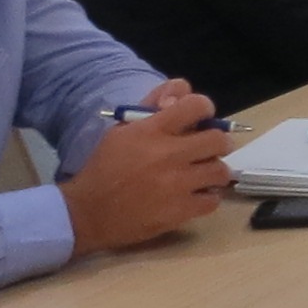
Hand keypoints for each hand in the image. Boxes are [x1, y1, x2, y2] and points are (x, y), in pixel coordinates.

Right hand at [62, 94, 235, 254]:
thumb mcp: (121, 130)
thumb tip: (178, 95)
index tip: (200, 118)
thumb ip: (151, 107)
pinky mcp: (179, 211)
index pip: (197, 105)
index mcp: (152, 130)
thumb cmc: (104, 167)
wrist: (87, 213)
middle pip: (218, 140)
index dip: (204, 109)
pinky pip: (213, 200)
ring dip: (214, 171)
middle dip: (217, 142)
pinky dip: (207, 197)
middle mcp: (168, 154)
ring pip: (220, 171)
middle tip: (206, 150)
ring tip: (201, 175)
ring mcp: (177, 184)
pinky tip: (194, 196)